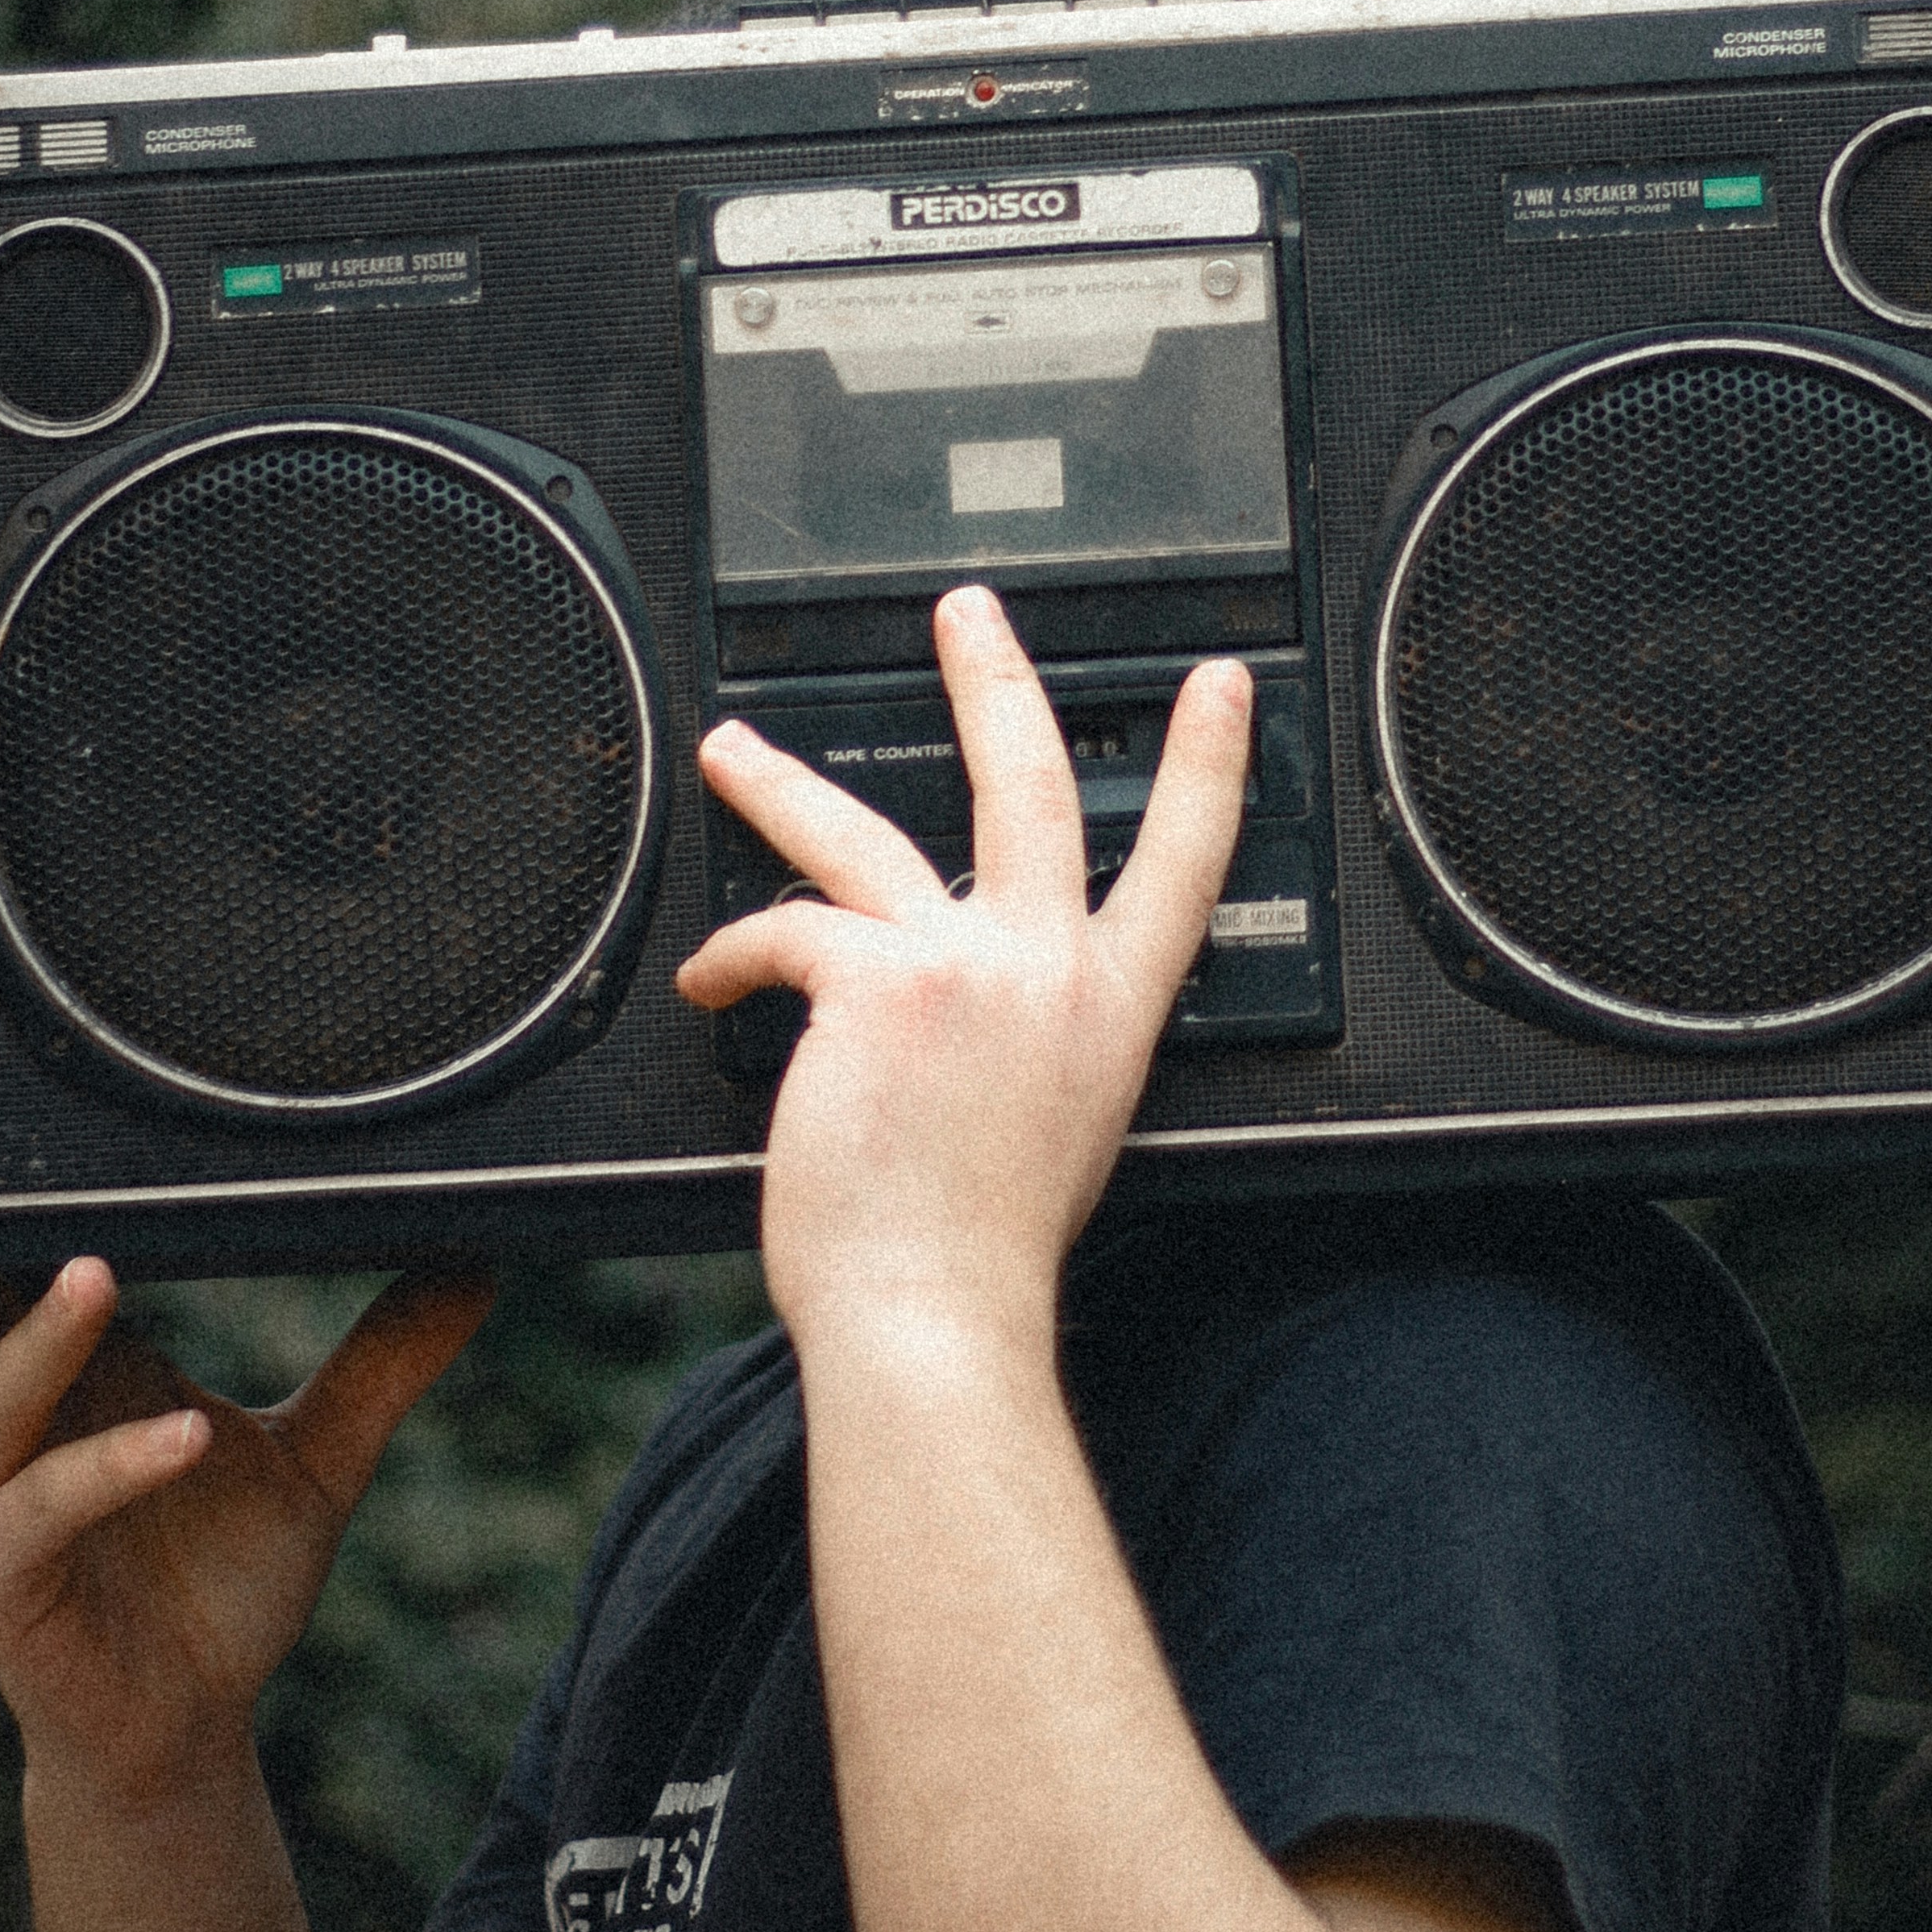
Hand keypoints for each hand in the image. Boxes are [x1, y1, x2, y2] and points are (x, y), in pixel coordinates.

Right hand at [0, 1105, 489, 1819]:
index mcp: (77, 1367)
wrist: (193, 1729)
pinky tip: (181, 1439)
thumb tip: (478, 1258)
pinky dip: (112, 1466)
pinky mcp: (3, 1574)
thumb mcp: (321, 1456)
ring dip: (45, 1333)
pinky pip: (49, 1504)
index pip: (5, 1254)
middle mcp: (21, 1417)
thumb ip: (385, 1359)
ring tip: (95, 1275)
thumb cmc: (225, 1584)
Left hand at [673, 585, 1250, 1371]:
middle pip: (1031, 782)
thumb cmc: (977, 1254)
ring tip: (735, 752)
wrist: (934, 1318)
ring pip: (860, 833)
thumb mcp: (1053, 1128)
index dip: (1208, 765)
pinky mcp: (874, 984)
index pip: (1184, 862)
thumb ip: (1029, 1043)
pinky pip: (786, 930)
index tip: (1221, 689)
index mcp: (1108, 1010)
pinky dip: (734, 961)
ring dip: (782, 785)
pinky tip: (711, 988)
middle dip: (995, 679)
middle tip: (969, 613)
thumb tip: (966, 1011)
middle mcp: (1047, 971)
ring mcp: (964, 967)